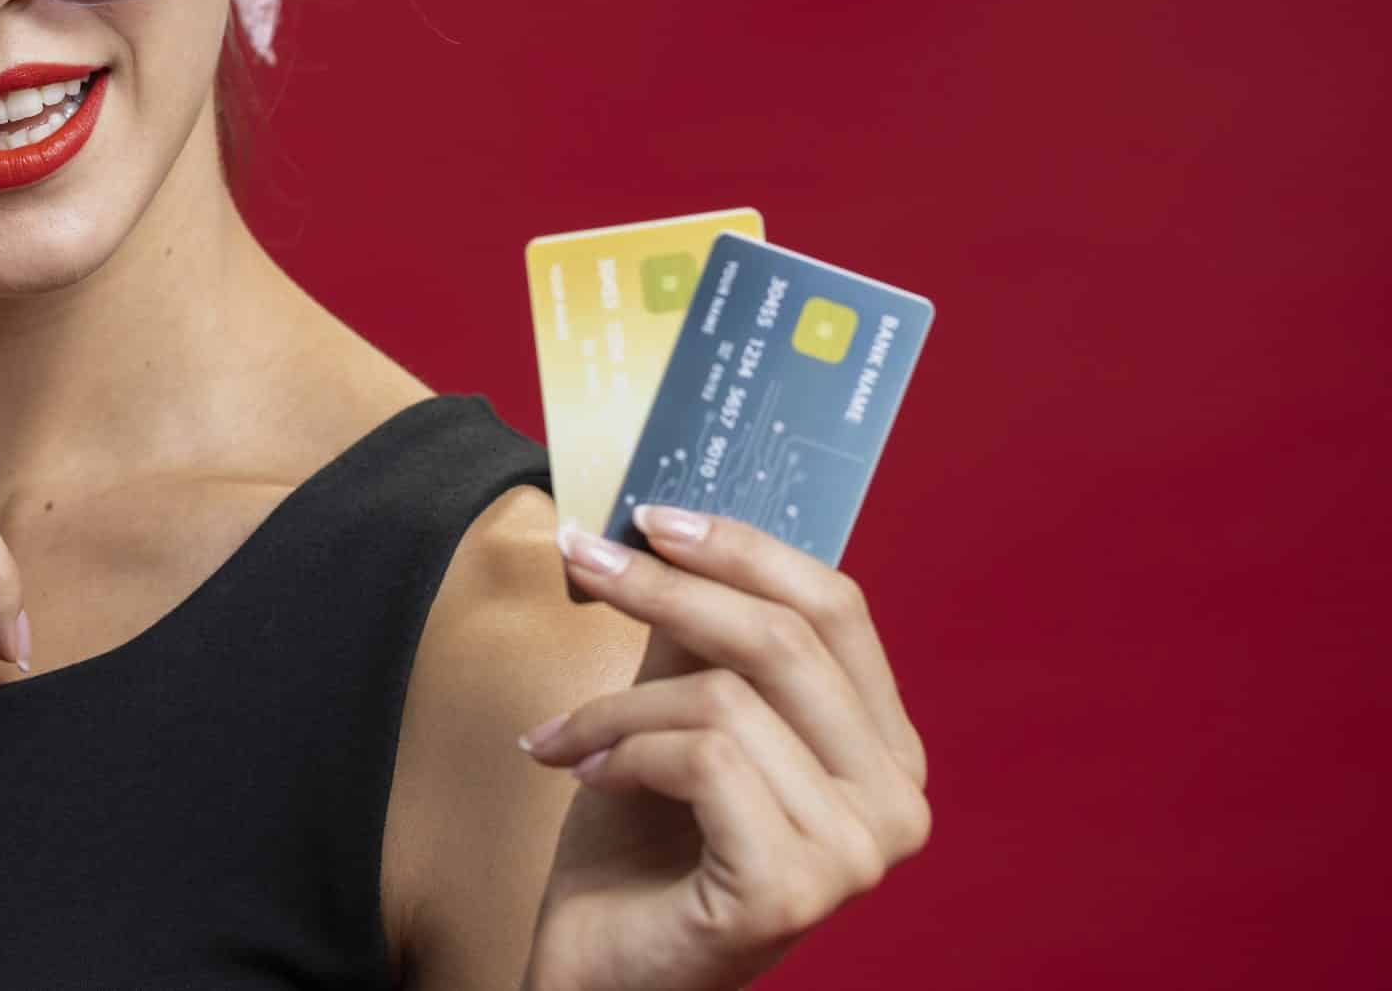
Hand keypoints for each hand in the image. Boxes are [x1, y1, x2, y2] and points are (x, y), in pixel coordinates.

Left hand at [518, 508, 931, 990]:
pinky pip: (703, 760)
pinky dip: (619, 751)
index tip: (649, 515)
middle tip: (582, 558)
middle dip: (666, 587)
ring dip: (616, 705)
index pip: (836, 608)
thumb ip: (693, 631)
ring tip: (564, 736)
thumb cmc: (639, 850)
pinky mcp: (793, 888)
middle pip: (784, 639)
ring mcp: (855, 853)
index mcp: (884, 749)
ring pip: (726, 699)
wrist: (600, 972)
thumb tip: (674, 522)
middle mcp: (896, 801)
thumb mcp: (670, 713)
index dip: (743, 546)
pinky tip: (581, 774)